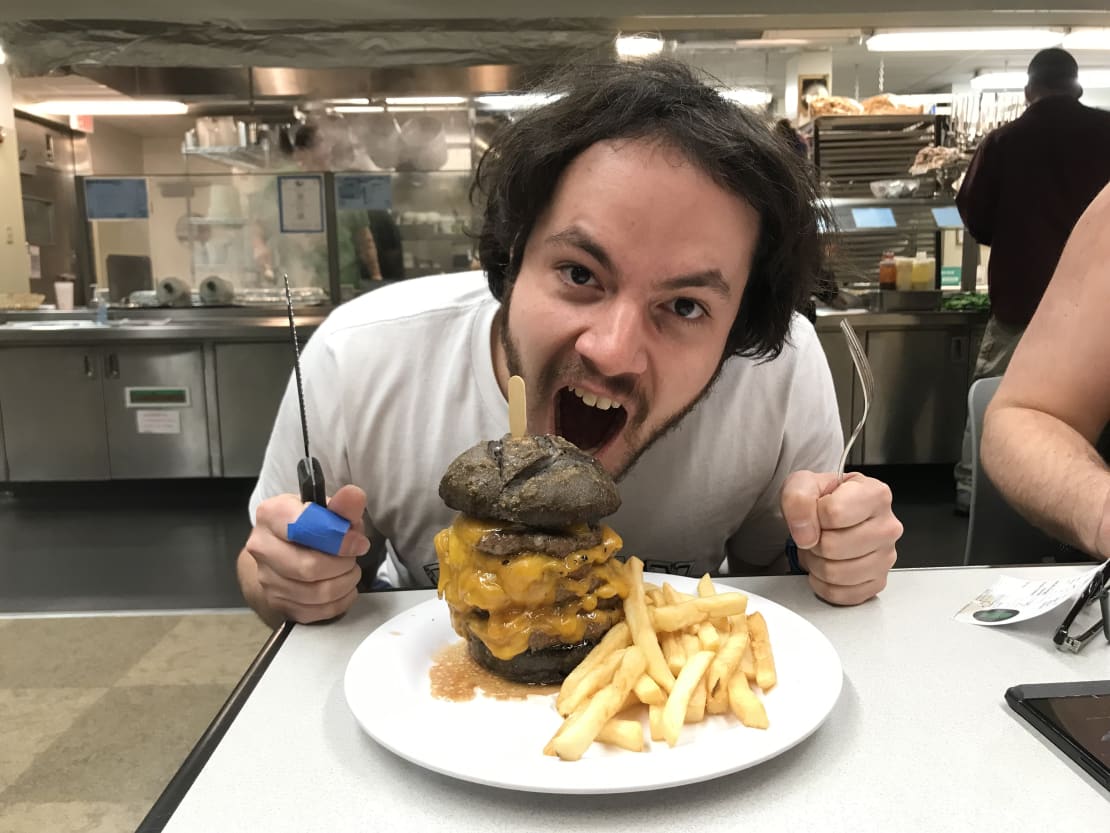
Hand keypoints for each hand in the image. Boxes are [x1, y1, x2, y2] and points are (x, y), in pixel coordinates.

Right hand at [246, 485, 369, 622]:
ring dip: (345, 583)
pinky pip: (317, 611)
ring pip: (316, 593)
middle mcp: (261, 547)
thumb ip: (343, 505)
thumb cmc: (309, 526)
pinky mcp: (278, 603)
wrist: (283, 551)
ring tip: (350, 570)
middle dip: (343, 564)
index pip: (304, 528)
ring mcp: (267, 579)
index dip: (338, 538)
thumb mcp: (326, 508)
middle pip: (308, 567)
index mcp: (271, 514)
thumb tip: (354, 496)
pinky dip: (340, 601)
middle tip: (353, 557)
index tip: (358, 542)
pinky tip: (344, 587)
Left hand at [780, 471, 902, 605]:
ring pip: (835, 573)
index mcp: (876, 495)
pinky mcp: (878, 582)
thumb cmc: (823, 498)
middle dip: (813, 542)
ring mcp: (886, 557)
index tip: (815, 513)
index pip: (833, 513)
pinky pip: (840, 594)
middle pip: (833, 547)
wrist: (830, 514)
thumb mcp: (803, 483)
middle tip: (816, 534)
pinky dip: (823, 584)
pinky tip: (827, 566)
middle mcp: (887, 527)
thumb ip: (799, 499)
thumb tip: (806, 534)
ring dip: (816, 563)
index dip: (813, 516)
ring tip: (821, 548)